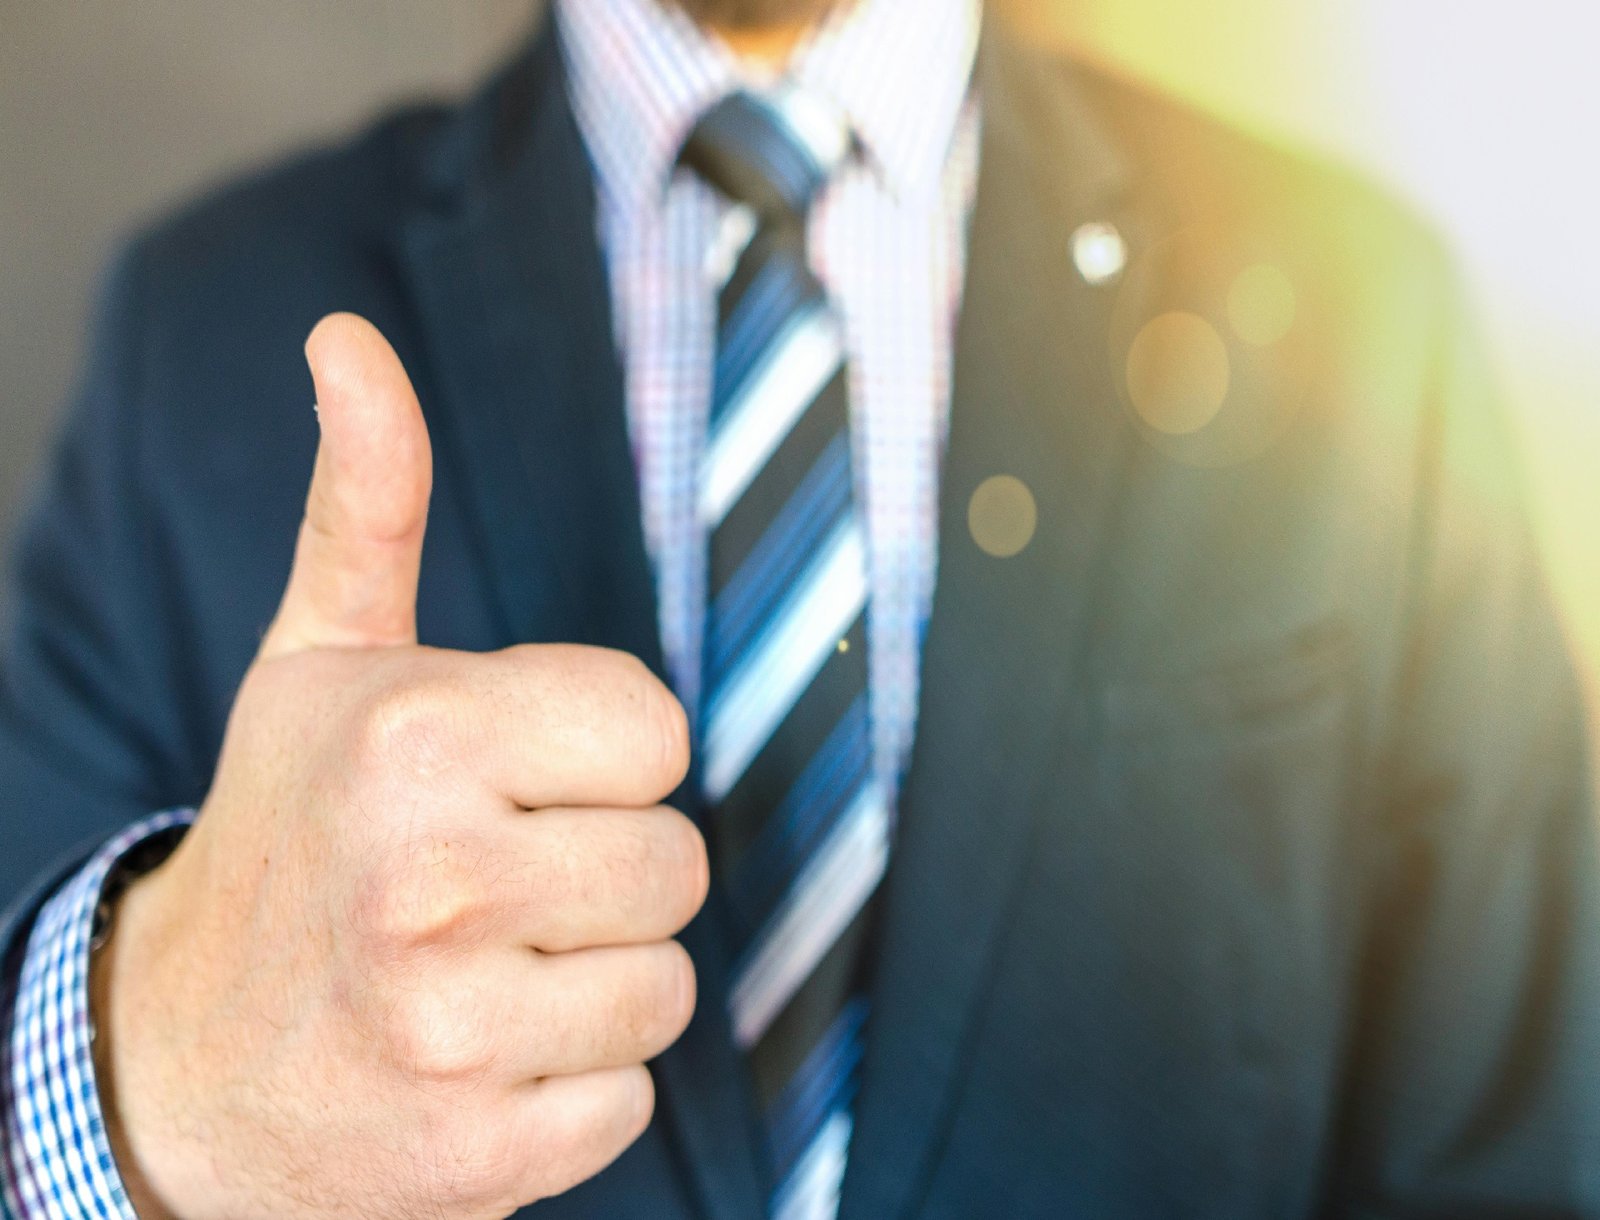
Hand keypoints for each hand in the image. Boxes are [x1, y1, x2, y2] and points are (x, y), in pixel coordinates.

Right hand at [91, 314, 705, 1218]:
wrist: (180, 1062)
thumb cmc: (288, 836)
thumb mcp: (319, 663)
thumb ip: (368, 500)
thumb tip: (348, 340)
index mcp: (418, 733)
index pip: (657, 730)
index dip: (597, 755)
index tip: (516, 777)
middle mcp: (435, 877)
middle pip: (676, 860)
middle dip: (600, 869)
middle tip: (490, 881)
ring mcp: (455, 1027)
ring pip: (667, 982)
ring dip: (590, 978)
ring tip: (478, 968)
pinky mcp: (481, 1151)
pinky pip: (629, 1098)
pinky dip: (567, 1083)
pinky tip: (473, 1057)